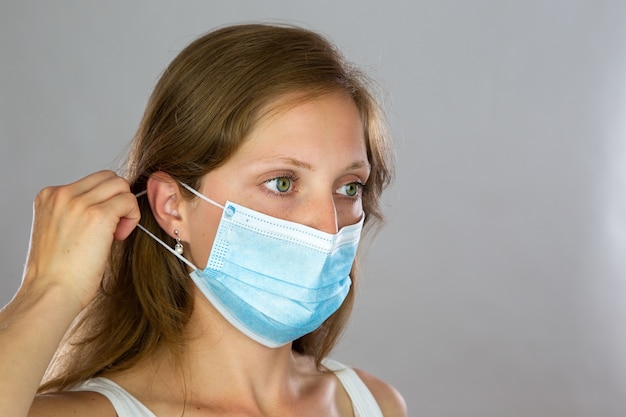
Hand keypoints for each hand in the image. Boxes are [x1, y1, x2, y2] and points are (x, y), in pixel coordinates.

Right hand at [22, 170, 140, 309]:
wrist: (50, 292)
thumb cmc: (58, 272)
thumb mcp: (60, 230)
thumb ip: (77, 211)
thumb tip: (109, 205)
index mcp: (49, 196)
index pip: (92, 181)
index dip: (104, 201)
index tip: (99, 226)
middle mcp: (62, 194)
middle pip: (109, 178)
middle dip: (117, 200)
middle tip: (112, 228)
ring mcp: (79, 202)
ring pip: (121, 186)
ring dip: (126, 208)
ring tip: (114, 234)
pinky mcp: (98, 214)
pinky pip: (129, 201)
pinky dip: (132, 218)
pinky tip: (118, 237)